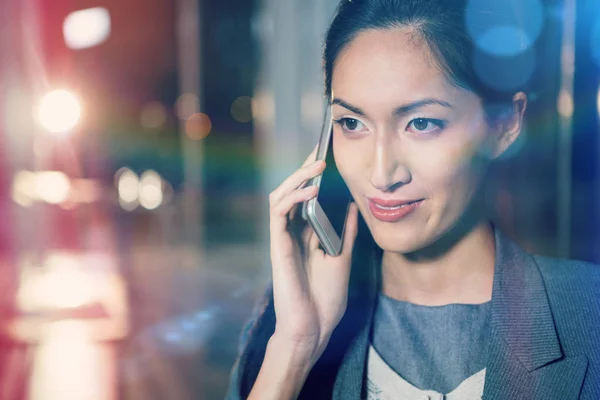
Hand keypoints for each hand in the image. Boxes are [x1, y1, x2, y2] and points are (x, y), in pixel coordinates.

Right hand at [268, 145, 359, 361]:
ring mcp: (283, 238)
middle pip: (292, 191)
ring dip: (297, 177)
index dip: (314, 176)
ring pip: (281, 196)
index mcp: (307, 235)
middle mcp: (293, 233)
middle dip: (304, 168)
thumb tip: (355, 205)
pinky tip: (311, 189)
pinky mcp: (278, 245)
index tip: (329, 156)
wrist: (314, 328)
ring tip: (317, 163)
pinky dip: (292, 197)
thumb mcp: (343, 257)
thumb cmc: (325, 299)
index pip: (307, 197)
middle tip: (320, 149)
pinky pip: (279, 213)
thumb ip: (346, 232)